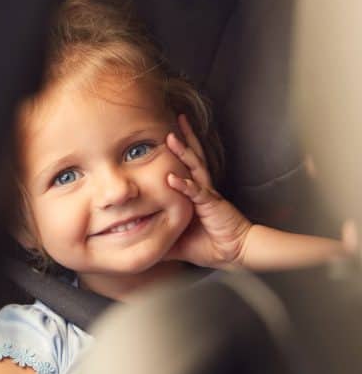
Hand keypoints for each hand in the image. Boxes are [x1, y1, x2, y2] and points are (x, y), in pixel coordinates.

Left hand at [163, 114, 251, 267]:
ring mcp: (207, 194)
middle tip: (173, 120)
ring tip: (172, 137)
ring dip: (183, 152)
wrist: (235, 253)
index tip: (163, 136)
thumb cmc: (209, 245)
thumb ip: (160, 236)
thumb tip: (137, 240)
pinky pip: (198, 193)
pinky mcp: (212, 205)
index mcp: (195, 193)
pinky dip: (185, 185)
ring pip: (195, 168)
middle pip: (192, 158)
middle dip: (183, 139)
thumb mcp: (178, 240)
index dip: (177, 152)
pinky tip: (173, 178)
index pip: (185, 167)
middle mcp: (202, 188)